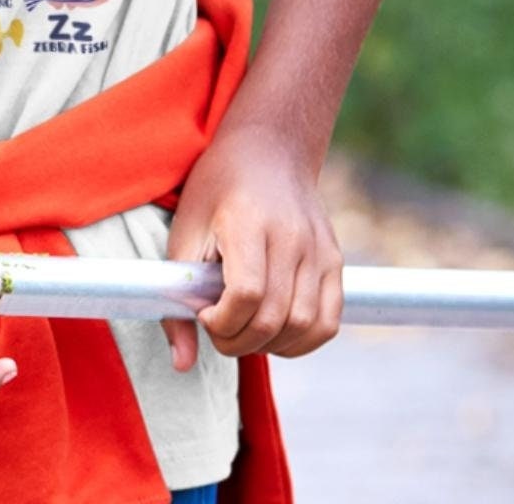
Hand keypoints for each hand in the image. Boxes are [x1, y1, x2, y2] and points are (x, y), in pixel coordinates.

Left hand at [163, 122, 342, 369]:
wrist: (268, 149)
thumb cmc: (217, 187)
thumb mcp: (184, 229)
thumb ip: (178, 295)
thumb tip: (181, 364)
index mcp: (248, 222)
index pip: (245, 293)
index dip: (222, 320)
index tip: (204, 315)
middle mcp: (292, 237)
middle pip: (274, 317)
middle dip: (240, 341)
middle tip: (218, 329)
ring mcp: (320, 250)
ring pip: (305, 327)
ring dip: (270, 345)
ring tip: (244, 328)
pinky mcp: (335, 262)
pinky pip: (328, 322)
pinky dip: (302, 341)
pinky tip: (274, 332)